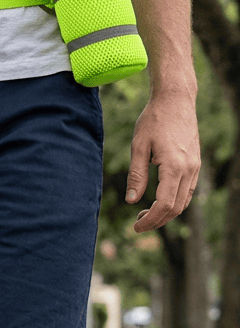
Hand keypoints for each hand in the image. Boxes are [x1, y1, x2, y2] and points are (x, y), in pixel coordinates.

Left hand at [125, 92, 200, 232]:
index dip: (151, 220)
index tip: (135, 227)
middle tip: (137, 225)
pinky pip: (187, 190)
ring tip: (144, 215)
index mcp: (175, 166)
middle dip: (157, 221)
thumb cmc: (154, 120)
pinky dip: (174, 201)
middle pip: (177, 207)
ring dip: (166, 213)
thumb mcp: (138, 147)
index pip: (165, 205)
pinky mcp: (195, 163)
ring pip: (184, 201)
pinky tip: (158, 201)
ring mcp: (195, 166)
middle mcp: (189, 169)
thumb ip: (136, 175)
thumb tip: (132, 201)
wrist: (176, 100)